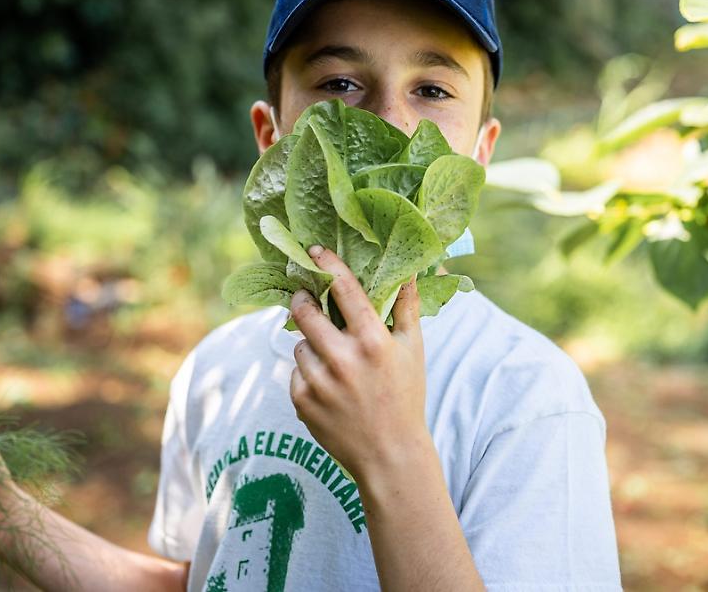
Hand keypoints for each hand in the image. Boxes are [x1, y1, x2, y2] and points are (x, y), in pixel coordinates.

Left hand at [288, 245, 430, 483]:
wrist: (389, 456)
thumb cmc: (405, 397)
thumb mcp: (412, 350)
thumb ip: (406, 308)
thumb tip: (409, 270)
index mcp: (372, 342)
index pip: (343, 291)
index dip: (327, 266)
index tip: (314, 252)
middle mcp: (342, 359)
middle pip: (304, 312)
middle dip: (302, 301)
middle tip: (305, 298)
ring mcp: (319, 382)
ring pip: (300, 345)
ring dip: (311, 346)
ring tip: (334, 362)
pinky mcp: (302, 402)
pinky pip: (296, 373)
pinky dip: (308, 375)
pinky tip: (329, 389)